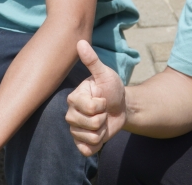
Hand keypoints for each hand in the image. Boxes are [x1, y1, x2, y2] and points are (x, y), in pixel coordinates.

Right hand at [65, 40, 126, 155]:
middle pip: (87, 124)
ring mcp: (75, 129)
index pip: (88, 108)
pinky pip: (86, 151)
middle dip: (102, 119)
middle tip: (103, 111)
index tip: (103, 98)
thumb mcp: (105, 73)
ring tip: (102, 122)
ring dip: (101, 132)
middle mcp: (70, 114)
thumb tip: (80, 41)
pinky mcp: (81, 143)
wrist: (121, 106)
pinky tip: (100, 135)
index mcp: (74, 98)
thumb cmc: (112, 88)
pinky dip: (97, 146)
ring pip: (88, 138)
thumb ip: (92, 60)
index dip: (101, 105)